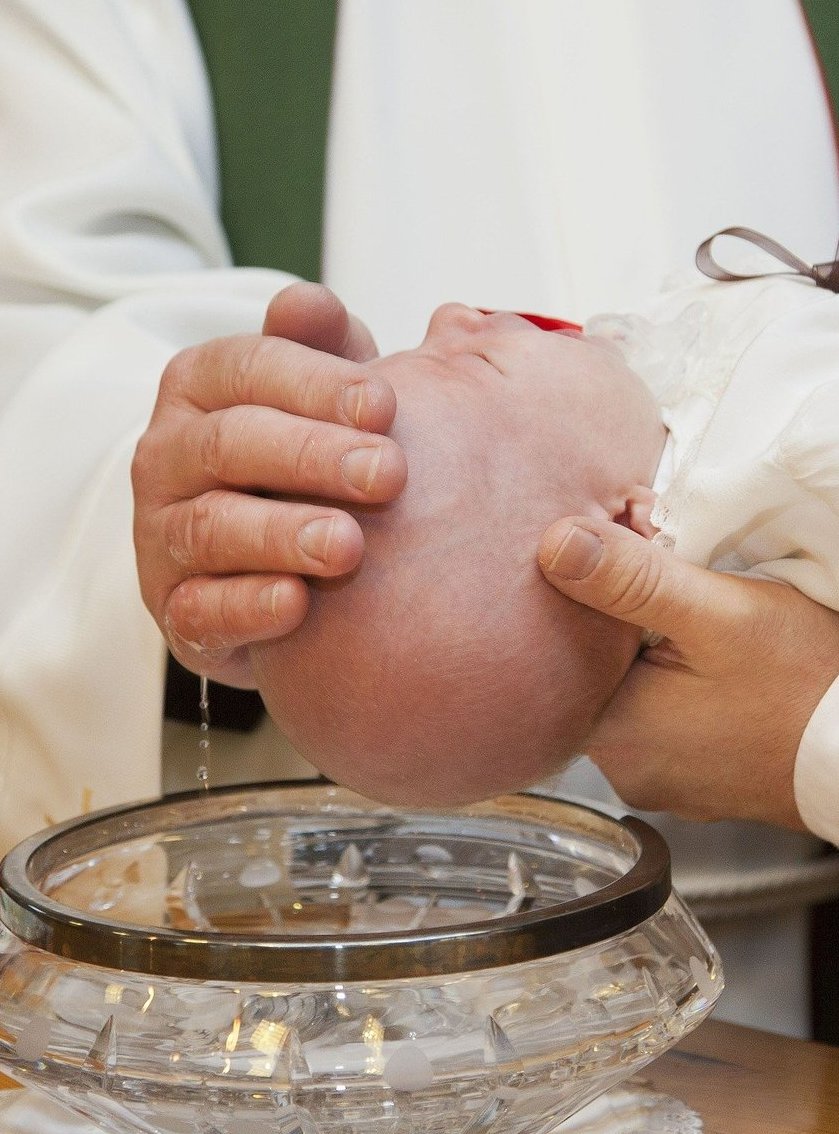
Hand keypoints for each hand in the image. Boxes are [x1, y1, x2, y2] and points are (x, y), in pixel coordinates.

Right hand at [132, 283, 406, 687]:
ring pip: (211, 527)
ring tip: (348, 545)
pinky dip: (247, 607)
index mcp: (200, 387)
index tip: (387, 405)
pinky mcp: (174, 607)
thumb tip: (306, 303)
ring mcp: (162, 533)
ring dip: (283, 535)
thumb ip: (320, 348)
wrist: (270, 555)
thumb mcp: (320, 395)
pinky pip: (199, 609)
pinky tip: (297, 605)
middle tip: (389, 474)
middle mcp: (168, 454)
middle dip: (312, 456)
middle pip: (230, 443)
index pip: (248, 367)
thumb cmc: (305, 456)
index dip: (317, 384)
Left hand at [538, 518, 838, 828]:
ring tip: (698, 625)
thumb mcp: (717, 615)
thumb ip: (632, 581)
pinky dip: (679, 685)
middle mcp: (623, 768)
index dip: (589, 597)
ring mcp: (661, 779)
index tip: (630, 562)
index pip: (560, 650)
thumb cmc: (807, 688)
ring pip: (632, 692)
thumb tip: (556, 546)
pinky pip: (666, 717)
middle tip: (674, 584)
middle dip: (625, 623)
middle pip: (596, 671)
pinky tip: (712, 664)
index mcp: (610, 733)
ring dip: (654, 654)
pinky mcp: (694, 778)